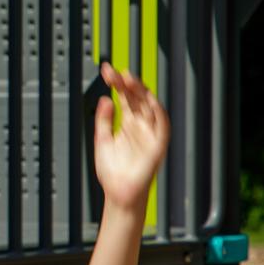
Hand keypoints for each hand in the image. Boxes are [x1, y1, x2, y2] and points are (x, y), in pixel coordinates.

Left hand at [93, 62, 170, 212]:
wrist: (118, 193)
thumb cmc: (112, 171)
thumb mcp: (102, 140)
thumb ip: (104, 120)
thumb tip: (105, 99)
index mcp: (128, 124)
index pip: (125, 97)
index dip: (117, 83)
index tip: (106, 70)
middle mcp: (140, 126)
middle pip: (136, 99)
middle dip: (127, 84)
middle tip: (115, 72)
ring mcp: (149, 134)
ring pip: (149, 107)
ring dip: (141, 92)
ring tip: (129, 79)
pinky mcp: (157, 145)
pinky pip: (161, 125)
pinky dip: (156, 112)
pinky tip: (148, 99)